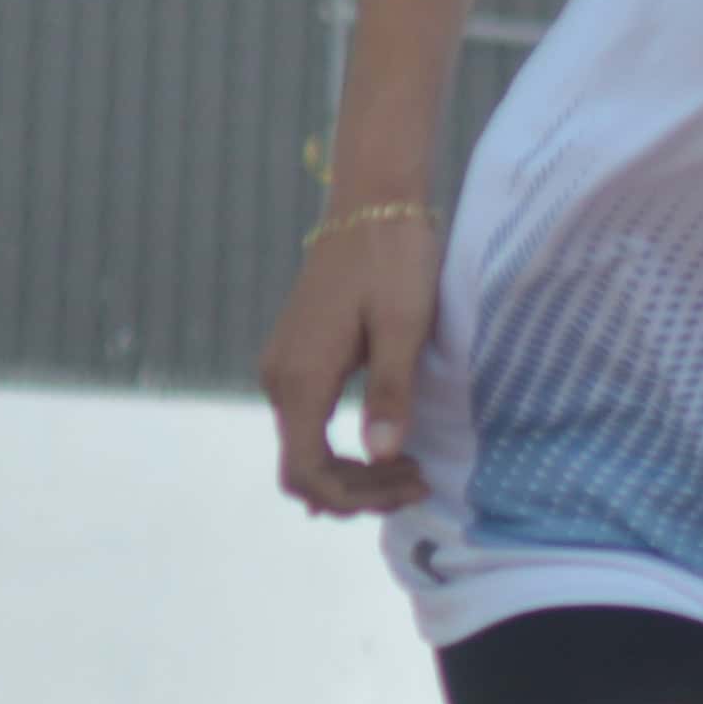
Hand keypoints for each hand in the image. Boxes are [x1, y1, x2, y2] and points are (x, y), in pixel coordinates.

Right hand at [257, 208, 443, 515]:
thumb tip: (381, 453)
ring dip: (355, 473)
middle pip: (305, 469)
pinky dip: (346, 449)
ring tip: (413, 471)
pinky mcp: (298, 359)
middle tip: (421, 483)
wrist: (374, 206)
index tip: (413, 486)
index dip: (356, 497)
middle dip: (360, 491)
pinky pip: (311, 425)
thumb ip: (390, 391)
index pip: (308, 471)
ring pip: (307, 449)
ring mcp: (284, 368)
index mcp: (301, 377)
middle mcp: (280, 379)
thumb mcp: (404, 327)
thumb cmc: (394, 261)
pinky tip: (389, 449)